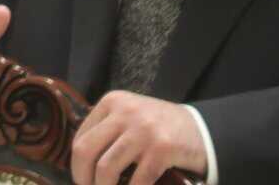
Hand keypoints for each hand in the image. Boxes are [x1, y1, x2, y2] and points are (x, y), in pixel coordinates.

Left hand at [70, 91, 205, 184]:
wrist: (202, 128)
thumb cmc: (160, 125)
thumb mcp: (131, 114)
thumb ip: (108, 127)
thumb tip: (81, 158)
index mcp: (112, 102)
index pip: (81, 136)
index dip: (76, 162)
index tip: (80, 177)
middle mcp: (124, 113)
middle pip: (86, 150)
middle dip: (82, 176)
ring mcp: (143, 131)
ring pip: (106, 168)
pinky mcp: (162, 150)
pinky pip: (137, 180)